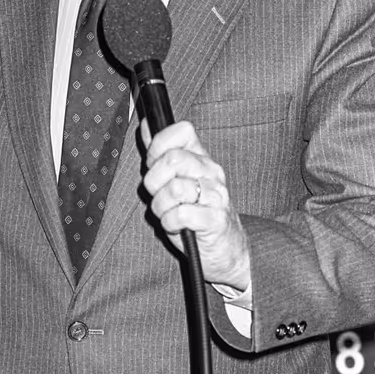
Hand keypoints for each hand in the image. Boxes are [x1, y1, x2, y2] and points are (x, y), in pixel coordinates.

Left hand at [141, 119, 250, 290]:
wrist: (226, 248)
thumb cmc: (196, 213)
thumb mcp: (178, 180)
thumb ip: (162, 154)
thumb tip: (147, 124)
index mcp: (201, 158)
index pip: (183, 131)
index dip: (160, 144)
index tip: (153, 162)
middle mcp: (211, 172)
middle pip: (173, 159)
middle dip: (153, 180)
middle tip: (157, 194)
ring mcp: (216, 195)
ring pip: (174, 188)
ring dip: (160, 206)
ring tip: (167, 213)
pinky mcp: (215, 219)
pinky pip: (181, 214)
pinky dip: (169, 222)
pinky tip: (175, 225)